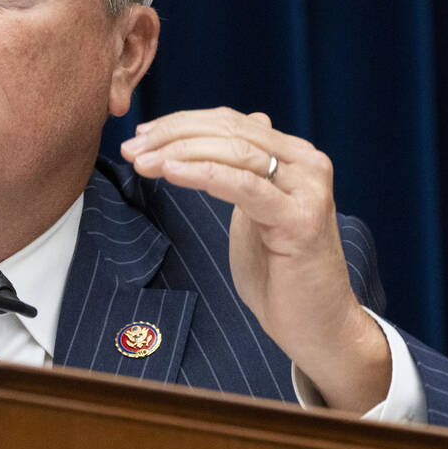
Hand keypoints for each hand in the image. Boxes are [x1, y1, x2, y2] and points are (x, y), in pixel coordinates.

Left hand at [120, 107, 388, 412]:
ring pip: (234, 153)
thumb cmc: (280, 274)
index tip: (141, 134)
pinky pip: (243, 186)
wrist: (317, 326)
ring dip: (179, 152)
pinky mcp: (300, 219)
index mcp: (294, 157)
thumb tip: (249, 122)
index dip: (181, 123)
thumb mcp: (253, 212)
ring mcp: (307, 189)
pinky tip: (170, 172)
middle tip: (131, 148)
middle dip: (172, 135)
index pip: (230, 123)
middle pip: (229, 131)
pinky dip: (203, 174)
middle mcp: (307, 164)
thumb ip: (244, 171)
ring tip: (141, 161)